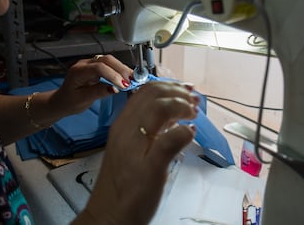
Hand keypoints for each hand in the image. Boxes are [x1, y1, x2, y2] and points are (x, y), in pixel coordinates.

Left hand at [51, 54, 132, 114]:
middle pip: (106, 59)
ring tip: (133, 79)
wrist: (62, 101)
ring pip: (110, 60)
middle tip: (132, 81)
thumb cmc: (70, 101)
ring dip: (122, 69)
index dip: (113, 76)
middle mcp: (85, 64)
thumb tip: (115, 88)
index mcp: (78, 71)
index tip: (124, 86)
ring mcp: (91, 63)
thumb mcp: (83, 100)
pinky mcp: (96, 66)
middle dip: (121, 69)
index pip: (99, 68)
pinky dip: (119, 70)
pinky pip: (110, 64)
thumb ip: (99, 92)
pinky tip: (127, 77)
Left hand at [73, 81, 199, 224]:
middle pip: (151, 92)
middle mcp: (125, 124)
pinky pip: (142, 109)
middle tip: (194, 100)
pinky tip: (171, 114)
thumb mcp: (154, 173)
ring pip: (145, 97)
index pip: (159, 102)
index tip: (196, 112)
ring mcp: (122, 129)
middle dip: (175, 91)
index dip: (180, 103)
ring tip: (186, 100)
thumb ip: (170, 145)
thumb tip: (189, 127)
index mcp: (131, 130)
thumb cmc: (131, 199)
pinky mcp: (123, 136)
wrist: (108, 216)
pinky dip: (160, 104)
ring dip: (167, 94)